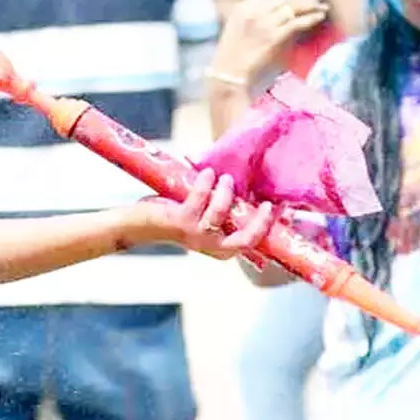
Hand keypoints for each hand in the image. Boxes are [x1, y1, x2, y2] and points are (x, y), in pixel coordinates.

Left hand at [133, 168, 275, 260]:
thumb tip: (245, 183)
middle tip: (269, 204)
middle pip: (245, 240)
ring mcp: (196, 236)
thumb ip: (223, 206)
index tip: (280, 208)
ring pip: (220, 215)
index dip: (268, 227)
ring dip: (226, 194)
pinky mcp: (181, 222)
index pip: (251, 242)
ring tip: (226, 179)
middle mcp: (211, 246)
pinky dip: (206, 184)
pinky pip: (200, 200)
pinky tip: (206, 174)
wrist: (139, 224)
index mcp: (219, 246)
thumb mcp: (204, 214)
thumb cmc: (175, 215)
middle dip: (260, 223)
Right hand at [211, 0, 327, 81]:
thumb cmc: (233, 56)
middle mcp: (253, 12)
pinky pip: (296, 23)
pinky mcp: (273, 37)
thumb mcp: (236, 29)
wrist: (228, 74)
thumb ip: (253, 17)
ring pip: (292, 8)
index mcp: (243, 8)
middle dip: (299, 1)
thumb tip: (277, 11)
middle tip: (313, 3)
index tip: (294, 3)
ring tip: (321, 7)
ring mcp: (263, 24)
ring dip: (310, 6)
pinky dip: (310, 18)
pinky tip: (319, 16)